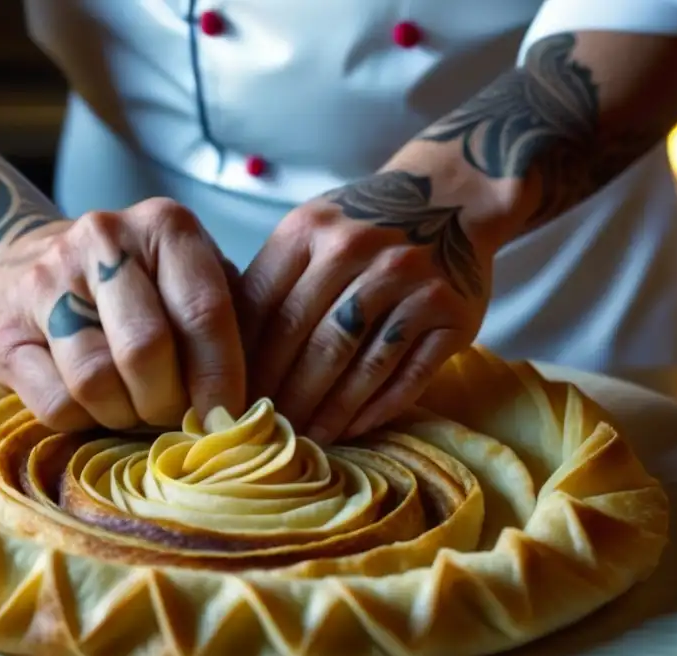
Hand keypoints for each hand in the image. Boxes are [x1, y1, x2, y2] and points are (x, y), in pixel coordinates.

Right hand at [0, 197, 245, 431]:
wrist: (18, 265)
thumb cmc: (131, 288)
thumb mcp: (187, 282)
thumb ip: (229, 320)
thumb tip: (264, 396)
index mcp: (166, 226)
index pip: (205, 312)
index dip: (221, 378)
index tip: (229, 418)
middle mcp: (104, 238)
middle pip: (147, 351)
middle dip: (168, 402)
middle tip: (173, 415)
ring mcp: (46, 279)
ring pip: (97, 381)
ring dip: (123, 414)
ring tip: (132, 407)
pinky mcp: (3, 329)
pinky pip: (55, 403)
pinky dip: (82, 421)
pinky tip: (91, 404)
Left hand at [239, 170, 490, 443]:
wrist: (451, 196)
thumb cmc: (362, 226)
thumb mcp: (311, 232)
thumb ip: (272, 281)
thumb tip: (223, 354)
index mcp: (311, 230)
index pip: (266, 310)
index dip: (247, 364)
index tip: (234, 401)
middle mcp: (361, 251)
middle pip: (309, 342)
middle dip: (284, 396)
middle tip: (268, 432)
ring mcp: (412, 282)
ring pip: (358, 364)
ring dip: (328, 411)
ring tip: (308, 439)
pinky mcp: (453, 314)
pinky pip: (408, 374)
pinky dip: (377, 408)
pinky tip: (354, 428)